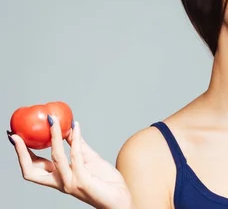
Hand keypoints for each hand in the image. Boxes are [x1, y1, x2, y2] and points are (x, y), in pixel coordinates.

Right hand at [8, 116, 132, 208]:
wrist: (120, 198)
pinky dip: (75, 139)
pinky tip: (76, 127)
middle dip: (22, 153)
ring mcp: (70, 182)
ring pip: (55, 158)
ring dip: (53, 137)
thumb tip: (69, 128)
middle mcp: (60, 182)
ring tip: (53, 121)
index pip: (33, 167)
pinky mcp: (82, 180)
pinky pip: (76, 156)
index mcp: (58, 178)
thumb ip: (78, 146)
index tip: (15, 136)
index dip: (21, 153)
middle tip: (18, 135)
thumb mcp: (88, 159)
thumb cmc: (105, 182)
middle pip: (32, 170)